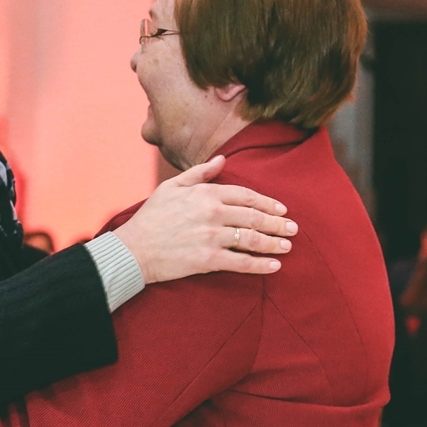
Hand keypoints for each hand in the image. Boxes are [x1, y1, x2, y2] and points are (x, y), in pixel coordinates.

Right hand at [112, 156, 295, 283]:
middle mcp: (212, 213)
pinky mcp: (208, 259)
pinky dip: (259, 265)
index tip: (281, 210)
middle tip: (293, 229)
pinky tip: (274, 266)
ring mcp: (212, 237)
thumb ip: (199, 173)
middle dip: (277, 224)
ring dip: (273, 243)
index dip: (267, 203)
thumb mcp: (172, 186)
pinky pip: (241, 262)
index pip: (246, 196)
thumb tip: (222, 160)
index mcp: (206, 193)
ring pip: (252, 239)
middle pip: (254, 217)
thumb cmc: (151, 217)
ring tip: (287, 247)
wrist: (134, 249)